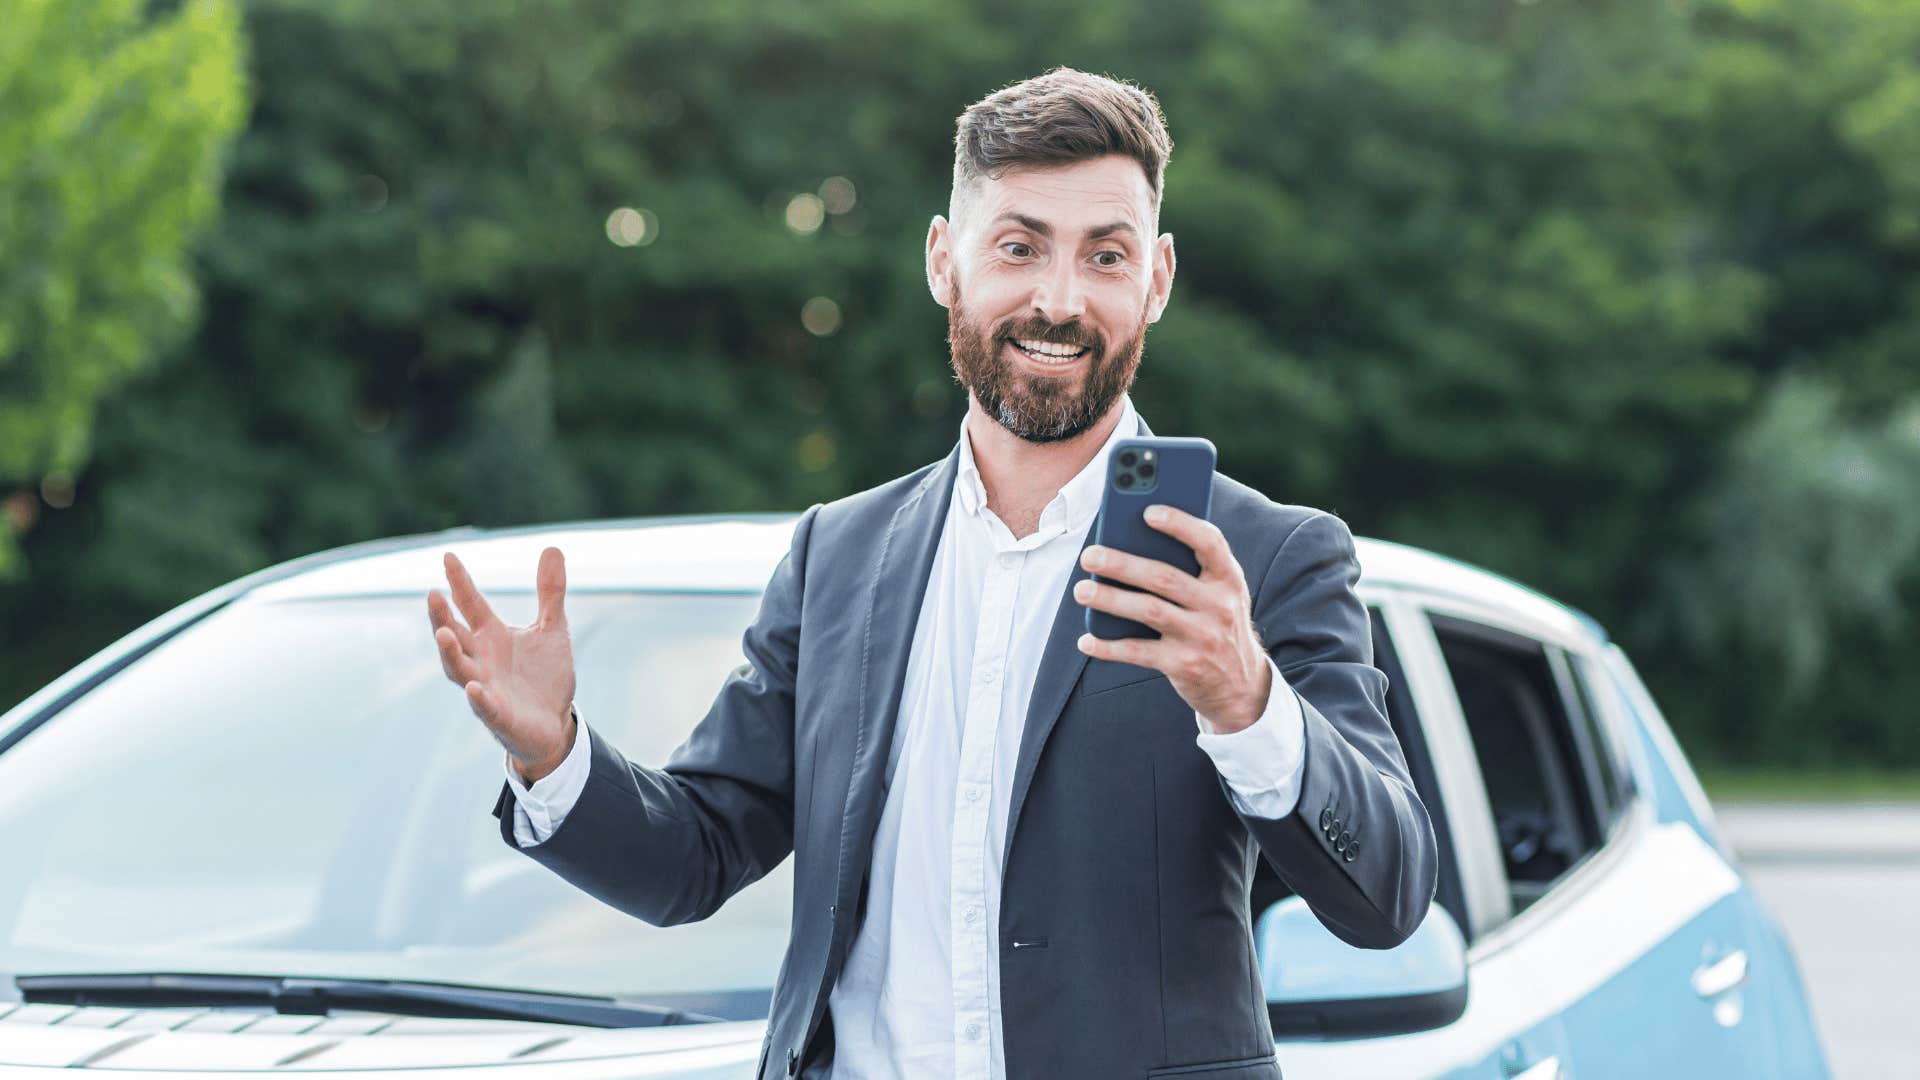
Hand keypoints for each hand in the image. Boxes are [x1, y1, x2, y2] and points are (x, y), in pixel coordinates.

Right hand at [428, 546, 576, 781]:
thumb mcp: (552, 629)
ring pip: (459, 669)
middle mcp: (482, 659)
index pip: (470, 604)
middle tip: (432, 594)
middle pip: (454, 635)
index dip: (459, 582)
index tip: (448, 556)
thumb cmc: (545, 677)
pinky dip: (478, 698)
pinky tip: (474, 688)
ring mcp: (486, 687)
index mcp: (492, 636)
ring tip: (443, 633)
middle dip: (442, 617)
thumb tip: (552, 548)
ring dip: (450, 653)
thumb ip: (550, 593)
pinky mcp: (499, 716)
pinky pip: (485, 707)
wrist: (557, 724)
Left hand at [1072, 505, 1271, 732]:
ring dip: (1111, 600)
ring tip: (1081, 591)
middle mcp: (1219, 606)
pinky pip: (1140, 652)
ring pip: (1149, 611)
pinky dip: (1109, 647)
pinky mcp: (1185, 665)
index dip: (1180, 524)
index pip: (1209, 542)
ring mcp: (1203, 637)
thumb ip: (1190, 568)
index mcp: (1229, 578)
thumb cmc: (1217, 622)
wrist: (1241, 683)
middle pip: (1165, 577)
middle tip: (1089, 556)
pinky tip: (1087, 640)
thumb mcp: (1219, 593)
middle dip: (1123, 564)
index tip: (1148, 512)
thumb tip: (1130, 542)